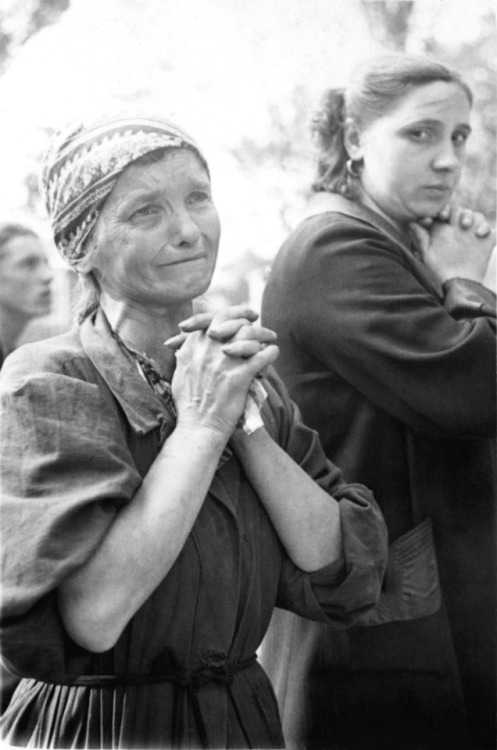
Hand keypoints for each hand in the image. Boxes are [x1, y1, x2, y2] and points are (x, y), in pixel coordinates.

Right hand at [170, 308, 278, 437]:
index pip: (213, 318)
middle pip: (231, 319)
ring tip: (271, 337)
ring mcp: (223, 362)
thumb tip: (188, 342)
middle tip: (256, 318)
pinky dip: (271, 352)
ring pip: (248, 334)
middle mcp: (207, 349)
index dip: (229, 313)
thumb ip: (185, 353)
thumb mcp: (180, 373)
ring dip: (263, 333)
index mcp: (192, 346)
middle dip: (246, 315)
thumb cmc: (189, 404)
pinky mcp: (239, 376)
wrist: (198, 427)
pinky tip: (274, 352)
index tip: (239, 316)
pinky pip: (262, 356)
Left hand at [410, 205, 495, 283]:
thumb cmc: (439, 270)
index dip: (443, 210)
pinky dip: (484, 227)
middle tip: (452, 220)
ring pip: (475, 215)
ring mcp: (472, 233)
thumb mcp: (427, 254)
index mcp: (444, 230)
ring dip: (471, 216)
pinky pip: (488, 227)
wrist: (459, 283)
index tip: (441, 216)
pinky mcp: (486, 239)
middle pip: (460, 210)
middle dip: (457, 212)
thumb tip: (410, 222)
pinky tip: (478, 234)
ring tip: (465, 225)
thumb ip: (420, 237)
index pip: (445, 211)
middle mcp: (458, 229)